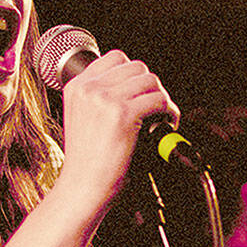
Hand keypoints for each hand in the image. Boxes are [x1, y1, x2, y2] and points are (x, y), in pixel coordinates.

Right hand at [54, 50, 178, 207]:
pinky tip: (166, 124)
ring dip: (162, 98)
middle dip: (151, 86)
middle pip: (137, 67)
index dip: (134, 74)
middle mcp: (90, 89)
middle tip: (155, 107)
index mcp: (77, 86)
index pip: (116, 58)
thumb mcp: (82, 118)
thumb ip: (99, 98)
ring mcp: (105, 100)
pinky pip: (159, 100)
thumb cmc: (86, 162)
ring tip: (161, 116)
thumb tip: (135, 87)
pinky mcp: (123, 115)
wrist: (82, 188)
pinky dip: (169, 112)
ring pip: (151, 81)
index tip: (140, 91)